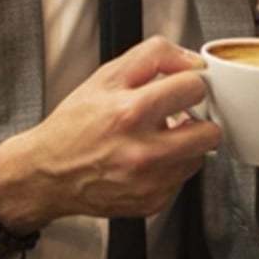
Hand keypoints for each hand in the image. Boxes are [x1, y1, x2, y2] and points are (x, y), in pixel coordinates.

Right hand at [0, 36, 219, 233]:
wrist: (48, 174)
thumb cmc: (73, 125)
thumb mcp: (105, 77)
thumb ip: (153, 56)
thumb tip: (191, 60)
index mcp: (130, 112)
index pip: (193, 88)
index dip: (188, 83)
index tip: (181, 89)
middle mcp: (143, 152)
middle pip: (210, 132)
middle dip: (197, 120)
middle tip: (178, 116)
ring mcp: (149, 182)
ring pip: (199, 157)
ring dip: (184, 145)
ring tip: (156, 138)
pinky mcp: (152, 202)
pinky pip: (182, 180)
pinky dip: (170, 168)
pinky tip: (146, 160)